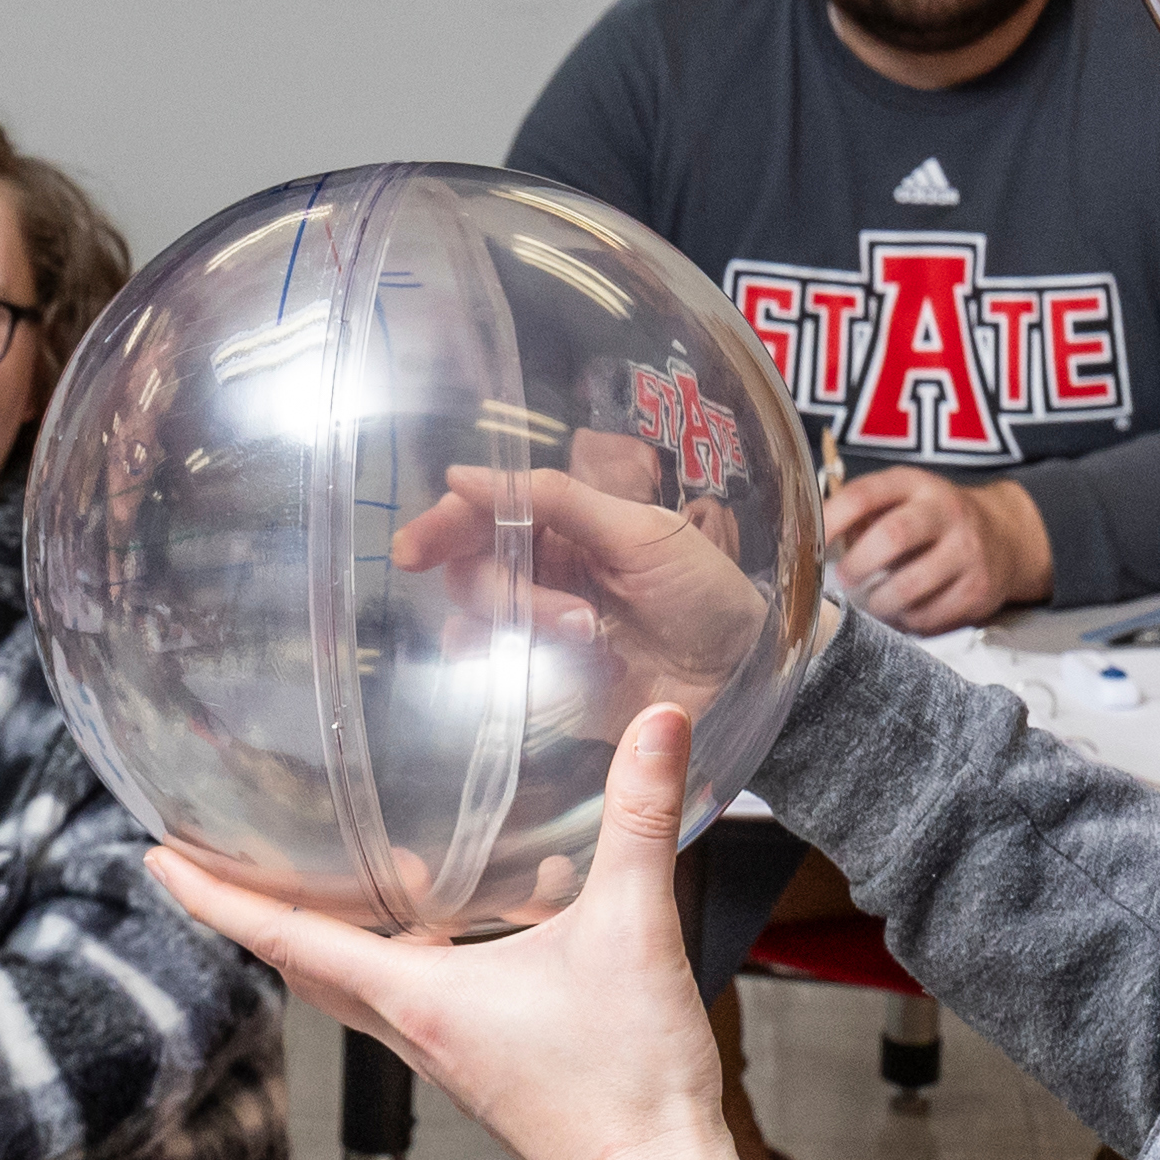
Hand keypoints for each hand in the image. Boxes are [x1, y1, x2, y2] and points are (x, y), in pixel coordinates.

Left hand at [151, 702, 746, 1159]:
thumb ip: (641, 820)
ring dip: (337, 923)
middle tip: (217, 856)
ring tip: (341, 863)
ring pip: (358, 979)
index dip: (214, 895)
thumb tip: (658, 728)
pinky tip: (472, 909)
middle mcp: (410, 1027)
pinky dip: (411, 945)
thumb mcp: (633, 931)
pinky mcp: (477, 1061)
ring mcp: (440, 1049)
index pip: (284, 938)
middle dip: (254, 907)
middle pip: (302, 960)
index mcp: (416, 999)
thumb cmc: (630, 1087)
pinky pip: (414, 992)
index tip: (158, 858)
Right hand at [388, 454, 778, 727]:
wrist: (744, 671)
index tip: (415, 549)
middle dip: (509, 592)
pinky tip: (575, 672)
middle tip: (574, 615)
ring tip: (591, 642)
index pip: (479, 516)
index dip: (442, 527)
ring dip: (525, 632)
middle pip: (469, 573)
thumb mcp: (640, 530)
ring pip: (475, 626)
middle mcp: (537, 575)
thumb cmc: (704, 589)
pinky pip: (494, 678)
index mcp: (558, 527)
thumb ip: (554, 500)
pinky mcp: (541, 685)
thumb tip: (461, 474)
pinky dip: (520, 674)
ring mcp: (537, 632)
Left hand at [822, 467, 1047, 632]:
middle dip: (858, 565)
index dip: (831, 519)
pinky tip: (902, 611)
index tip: (812, 541)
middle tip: (846, 579)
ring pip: (911, 585)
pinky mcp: (979, 588)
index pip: (864, 495)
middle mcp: (945, 512)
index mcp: (915, 485)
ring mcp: (967, 551)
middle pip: (892, 536)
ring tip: (871, 601)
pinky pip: (931, 615)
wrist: (1004, 534)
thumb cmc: (932, 518)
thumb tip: (806, 539)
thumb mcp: (900, 497)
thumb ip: (859, 511)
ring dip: (879, 601)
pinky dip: (907, 620)